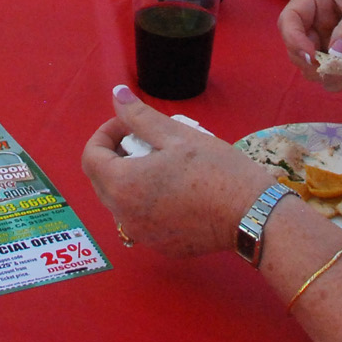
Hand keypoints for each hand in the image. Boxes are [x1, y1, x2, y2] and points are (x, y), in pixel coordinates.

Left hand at [81, 86, 273, 256]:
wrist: (251, 214)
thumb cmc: (215, 169)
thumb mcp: (176, 135)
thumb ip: (139, 116)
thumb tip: (116, 94)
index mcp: (123, 185)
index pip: (90, 156)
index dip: (105, 134)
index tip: (129, 123)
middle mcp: (125, 216)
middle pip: (101, 180)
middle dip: (115, 155)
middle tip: (145, 139)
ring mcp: (143, 236)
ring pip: (120, 202)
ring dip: (130, 179)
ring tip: (161, 163)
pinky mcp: (162, 247)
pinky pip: (141, 220)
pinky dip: (147, 202)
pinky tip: (176, 189)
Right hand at [279, 0, 341, 88]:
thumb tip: (334, 55)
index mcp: (316, 1)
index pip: (289, 20)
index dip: (292, 38)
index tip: (310, 55)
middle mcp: (317, 25)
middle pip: (295, 49)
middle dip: (309, 62)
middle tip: (330, 67)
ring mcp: (330, 47)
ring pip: (310, 70)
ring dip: (326, 73)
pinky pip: (331, 81)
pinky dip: (340, 80)